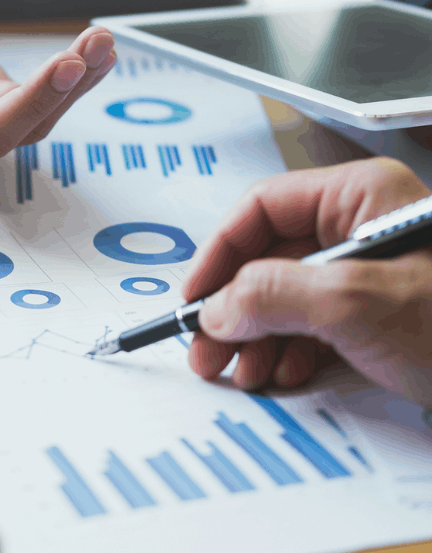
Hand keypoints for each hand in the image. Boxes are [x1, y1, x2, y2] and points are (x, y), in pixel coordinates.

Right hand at [182, 158, 431, 407]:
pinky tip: (280, 374)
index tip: (194, 299)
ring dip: (254, 335)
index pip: (260, 209)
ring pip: (284, 294)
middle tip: (205, 350)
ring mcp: (368, 273)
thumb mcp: (359, 305)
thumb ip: (272, 296)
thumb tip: (214, 308)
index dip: (217, 254)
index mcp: (359, 197)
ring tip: (239, 373)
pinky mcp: (377, 312)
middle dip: (232, 308)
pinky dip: (286, 350)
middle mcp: (359, 228)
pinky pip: (311, 322)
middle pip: (267, 257)